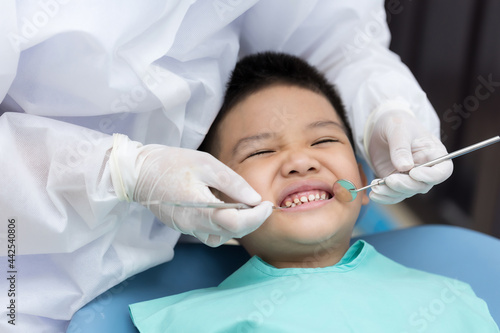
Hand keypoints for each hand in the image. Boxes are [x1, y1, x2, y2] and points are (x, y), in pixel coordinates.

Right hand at [109, 134, 272, 245]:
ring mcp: (186, 228)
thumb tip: (254, 199)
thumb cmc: (171, 163)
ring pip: (220, 238)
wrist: (138, 172)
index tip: (266, 205)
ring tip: (242, 206)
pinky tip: (224, 209)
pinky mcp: (183, 227)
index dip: (256, 217)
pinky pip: (209, 234)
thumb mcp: (206, 164)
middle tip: (259, 204)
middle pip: (230, 233)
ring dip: (237, 226)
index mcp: (198, 207)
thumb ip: (232, 183)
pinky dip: (222, 226)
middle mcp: (192, 224)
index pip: (235, 223)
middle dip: (251, 221)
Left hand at [366, 110, 452, 203]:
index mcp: (435, 153)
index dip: (431, 176)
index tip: (414, 172)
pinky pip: (393, 194)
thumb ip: (401, 147)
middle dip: (405, 185)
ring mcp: (410, 178)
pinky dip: (384, 196)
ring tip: (376, 187)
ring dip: (391, 192)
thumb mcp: (398, 128)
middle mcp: (426, 169)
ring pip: (406, 192)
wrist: (382, 128)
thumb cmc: (397, 123)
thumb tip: (405, 167)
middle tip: (389, 180)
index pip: (443, 171)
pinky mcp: (396, 182)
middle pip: (422, 185)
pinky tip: (373, 194)